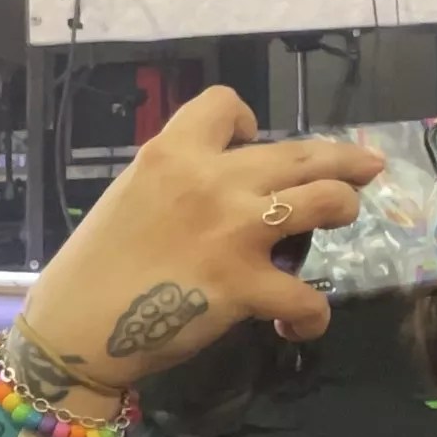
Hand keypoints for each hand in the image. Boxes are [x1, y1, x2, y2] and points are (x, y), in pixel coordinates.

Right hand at [17, 87, 382, 393]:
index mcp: (171, 155)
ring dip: (342, 207)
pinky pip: (307, 297)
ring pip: (326, 200)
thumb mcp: (126, 200)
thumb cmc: (88, 271)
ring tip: (343, 216)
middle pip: (301, 151)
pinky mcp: (246, 286)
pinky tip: (298, 325)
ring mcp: (234, 231)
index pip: (225, 106)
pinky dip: (310, 315)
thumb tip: (215, 192)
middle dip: (341, 158)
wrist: (74, 330)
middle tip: (362, 166)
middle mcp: (211, 181)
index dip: (246, 119)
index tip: (249, 139)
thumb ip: (173, 184)